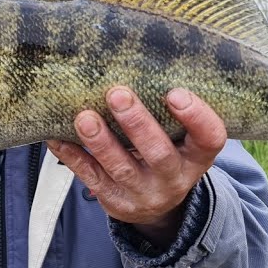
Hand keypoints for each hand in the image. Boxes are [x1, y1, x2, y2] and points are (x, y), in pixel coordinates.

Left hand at [46, 87, 226, 247]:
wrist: (157, 206)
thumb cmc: (167, 154)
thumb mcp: (182, 139)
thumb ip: (168, 112)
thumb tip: (138, 60)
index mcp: (196, 157)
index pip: (209, 138)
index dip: (196, 117)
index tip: (175, 92)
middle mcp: (174, 178)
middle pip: (159, 153)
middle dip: (137, 123)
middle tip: (117, 93)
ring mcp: (144, 193)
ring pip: (121, 168)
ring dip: (101, 141)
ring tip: (84, 117)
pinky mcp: (115, 200)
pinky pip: (91, 177)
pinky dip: (73, 156)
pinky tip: (58, 138)